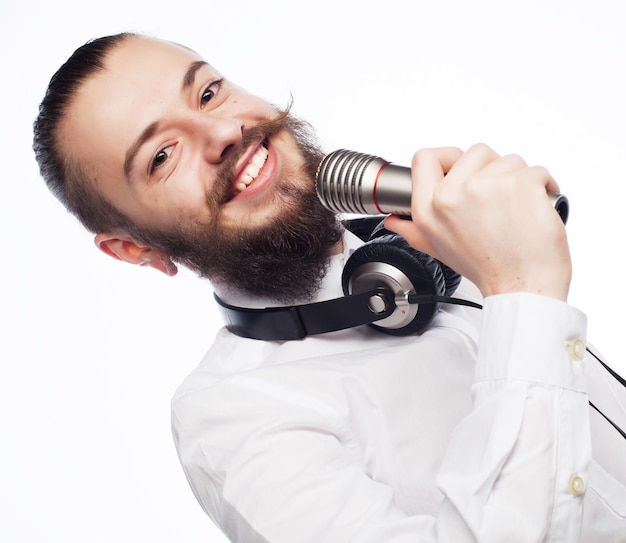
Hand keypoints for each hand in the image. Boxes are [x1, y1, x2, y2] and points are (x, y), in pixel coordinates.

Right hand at [384, 144, 571, 300]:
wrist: (522, 285)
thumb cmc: (486, 268)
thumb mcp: (438, 250)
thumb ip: (412, 231)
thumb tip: (394, 221)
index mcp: (429, 209)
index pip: (425, 158)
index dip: (446, 158)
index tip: (459, 167)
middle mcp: (453, 195)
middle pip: (474, 153)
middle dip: (491, 170)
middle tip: (496, 200)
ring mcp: (487, 186)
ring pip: (508, 159)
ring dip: (518, 179)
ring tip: (516, 208)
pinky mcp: (520, 183)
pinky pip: (536, 169)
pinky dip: (543, 185)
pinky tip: (535, 206)